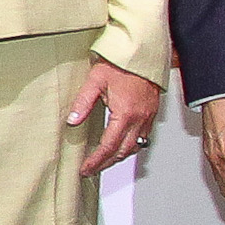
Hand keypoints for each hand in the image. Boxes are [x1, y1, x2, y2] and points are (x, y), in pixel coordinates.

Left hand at [68, 59, 160, 175]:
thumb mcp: (95, 81)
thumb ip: (83, 103)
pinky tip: (121, 146)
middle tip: (92, 170)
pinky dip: (131, 146)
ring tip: (104, 162)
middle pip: (123, 152)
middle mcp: (139, 119)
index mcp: (125, 114)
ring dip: (119, 157)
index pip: (108, 146)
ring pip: (135, 147)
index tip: (85, 169)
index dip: (96, 160)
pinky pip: (144, 138)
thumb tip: (72, 122)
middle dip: (106, 164)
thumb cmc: (120, 65)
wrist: (142, 55)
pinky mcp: (152, 113)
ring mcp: (148, 118)